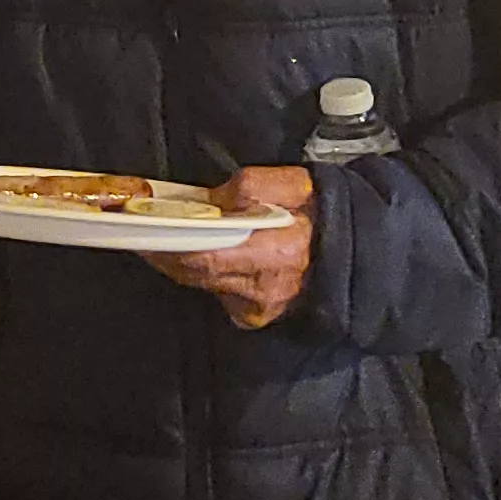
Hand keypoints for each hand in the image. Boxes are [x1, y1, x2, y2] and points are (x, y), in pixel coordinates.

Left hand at [152, 166, 314, 330]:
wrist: (356, 247)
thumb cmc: (324, 214)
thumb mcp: (293, 184)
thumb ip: (249, 186)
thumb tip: (214, 198)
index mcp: (275, 253)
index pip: (207, 257)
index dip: (171, 247)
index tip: (146, 233)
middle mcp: (265, 287)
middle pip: (197, 274)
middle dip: (166, 254)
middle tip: (144, 234)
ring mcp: (260, 306)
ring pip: (203, 285)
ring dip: (181, 264)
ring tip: (164, 241)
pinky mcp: (257, 316)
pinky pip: (219, 296)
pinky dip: (205, 277)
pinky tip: (199, 259)